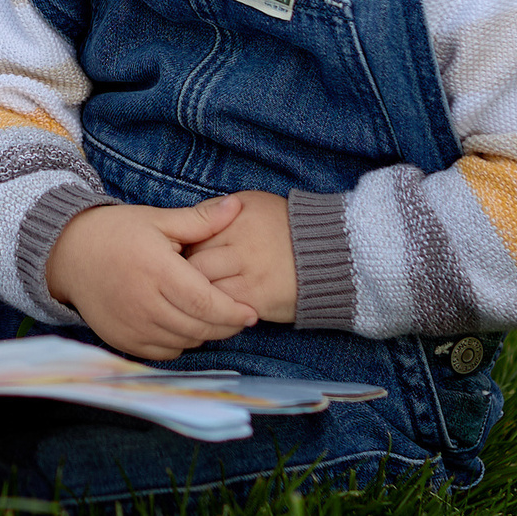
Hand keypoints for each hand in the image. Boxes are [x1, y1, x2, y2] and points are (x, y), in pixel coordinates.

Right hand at [46, 199, 259, 360]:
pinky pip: (163, 352)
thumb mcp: (158, 219)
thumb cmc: (116, 232)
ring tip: (211, 317)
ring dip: (204, 334)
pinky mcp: (122, 338)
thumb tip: (237, 205)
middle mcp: (144, 303)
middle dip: (226, 326)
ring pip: (184, 342)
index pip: (206, 303)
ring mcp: (131, 325)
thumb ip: (200, 220)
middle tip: (239, 317)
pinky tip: (183, 325)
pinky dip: (180, 343)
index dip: (233, 312)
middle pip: (199, 327)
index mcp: (158, 270)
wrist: (68, 253)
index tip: (251, 312)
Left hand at [182, 190, 297, 323]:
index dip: (182, 248)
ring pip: (202, 287)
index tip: (182, 257)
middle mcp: (240, 243)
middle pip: (192, 262)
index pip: (191, 234)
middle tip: (185, 282)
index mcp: (235, 216)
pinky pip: (221, 308)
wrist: (334, 254)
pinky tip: (215, 309)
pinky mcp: (257, 299)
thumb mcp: (253, 205)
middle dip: (183, 275)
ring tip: (197, 296)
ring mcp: (248, 272)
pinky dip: (213, 311)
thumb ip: (219, 212)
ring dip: (196, 295)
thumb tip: (187, 225)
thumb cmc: (288, 228)